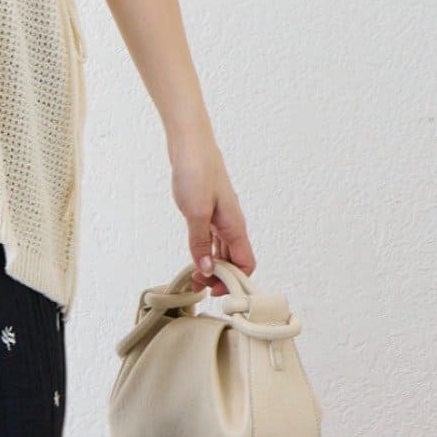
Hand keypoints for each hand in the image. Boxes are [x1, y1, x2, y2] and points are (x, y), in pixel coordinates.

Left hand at [168, 129, 254, 296]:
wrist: (190, 145)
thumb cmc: (196, 172)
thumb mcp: (195, 212)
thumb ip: (200, 243)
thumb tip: (207, 270)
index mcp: (235, 226)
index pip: (246, 264)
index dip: (234, 282)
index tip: (215, 291)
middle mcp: (232, 224)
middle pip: (236, 261)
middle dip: (222, 277)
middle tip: (200, 284)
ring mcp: (222, 218)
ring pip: (225, 251)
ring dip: (214, 266)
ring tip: (196, 276)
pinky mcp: (210, 212)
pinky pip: (214, 240)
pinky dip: (207, 252)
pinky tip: (197, 257)